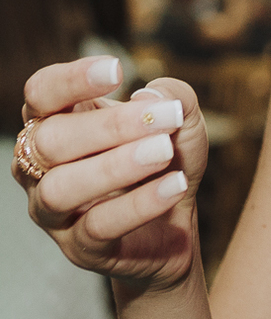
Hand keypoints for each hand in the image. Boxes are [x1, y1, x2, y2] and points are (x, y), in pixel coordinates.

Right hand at [12, 55, 207, 289]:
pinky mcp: (79, 248)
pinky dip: (140, 203)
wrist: (175, 223)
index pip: (41, 92)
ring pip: (60, 187)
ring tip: (164, 151)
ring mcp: (54, 211)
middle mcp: (41, 166)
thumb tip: (148, 96)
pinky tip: (175, 185)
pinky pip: (98, 226)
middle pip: (49, 140)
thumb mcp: (181, 119)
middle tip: (166, 117)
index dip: (71, 79)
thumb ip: (173, 95)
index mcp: (57, 121)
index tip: (118, 70)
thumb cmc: (165, 159)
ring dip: (115, 166)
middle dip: (109, 125)